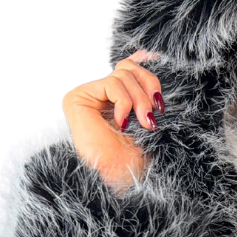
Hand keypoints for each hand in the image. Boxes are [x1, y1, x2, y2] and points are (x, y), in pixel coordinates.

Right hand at [61, 49, 162, 191]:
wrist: (122, 179)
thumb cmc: (133, 160)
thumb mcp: (147, 120)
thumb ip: (145, 92)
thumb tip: (147, 56)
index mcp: (114, 102)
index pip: (128, 69)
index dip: (144, 64)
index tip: (159, 59)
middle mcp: (98, 97)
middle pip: (127, 68)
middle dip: (147, 88)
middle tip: (152, 115)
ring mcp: (86, 97)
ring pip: (122, 75)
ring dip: (139, 100)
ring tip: (142, 124)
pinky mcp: (77, 98)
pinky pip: (112, 84)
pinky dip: (125, 103)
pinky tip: (122, 123)